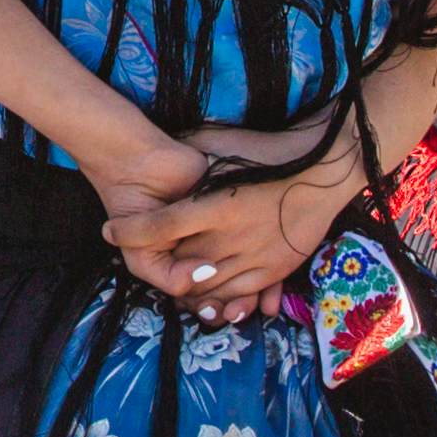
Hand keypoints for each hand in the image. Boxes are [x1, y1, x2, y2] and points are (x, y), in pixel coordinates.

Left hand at [104, 161, 352, 325]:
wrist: (326, 168)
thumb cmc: (272, 150)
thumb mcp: (222, 143)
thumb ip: (191, 150)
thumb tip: (162, 148)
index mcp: (215, 205)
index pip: (159, 227)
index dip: (129, 231)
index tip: (110, 230)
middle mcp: (231, 237)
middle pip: (181, 264)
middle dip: (159, 261)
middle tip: (143, 254)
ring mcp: (255, 258)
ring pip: (208, 285)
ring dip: (186, 282)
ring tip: (173, 272)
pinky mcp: (275, 269)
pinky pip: (240, 293)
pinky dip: (219, 293)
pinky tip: (207, 286)